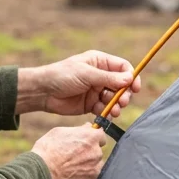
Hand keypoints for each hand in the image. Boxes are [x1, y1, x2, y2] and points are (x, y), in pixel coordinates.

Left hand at [17, 50, 142, 118]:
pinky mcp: (91, 104)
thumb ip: (108, 78)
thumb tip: (129, 79)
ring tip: (114, 110)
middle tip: (122, 101)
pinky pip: (105, 109)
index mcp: (100, 62)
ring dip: (117, 105)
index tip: (135, 87)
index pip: (123, 68)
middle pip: (122, 85)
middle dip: (124, 94)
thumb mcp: (86, 74)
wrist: (43, 92)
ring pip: (114, 99)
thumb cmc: (62, 75)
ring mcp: (96, 91)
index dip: (131, 77)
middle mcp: (101, 76)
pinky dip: (107, 113)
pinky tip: (105, 115)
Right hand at [31, 124, 108, 178]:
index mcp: (91, 138)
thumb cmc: (47, 150)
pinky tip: (69, 178)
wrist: (42, 173)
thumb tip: (87, 127)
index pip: (101, 136)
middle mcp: (96, 153)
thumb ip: (78, 130)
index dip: (92, 139)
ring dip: (86, 167)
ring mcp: (95, 170)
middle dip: (88, 154)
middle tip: (72, 157)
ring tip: (69, 169)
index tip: (86, 142)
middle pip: (97, 152)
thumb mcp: (59, 132)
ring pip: (94, 167)